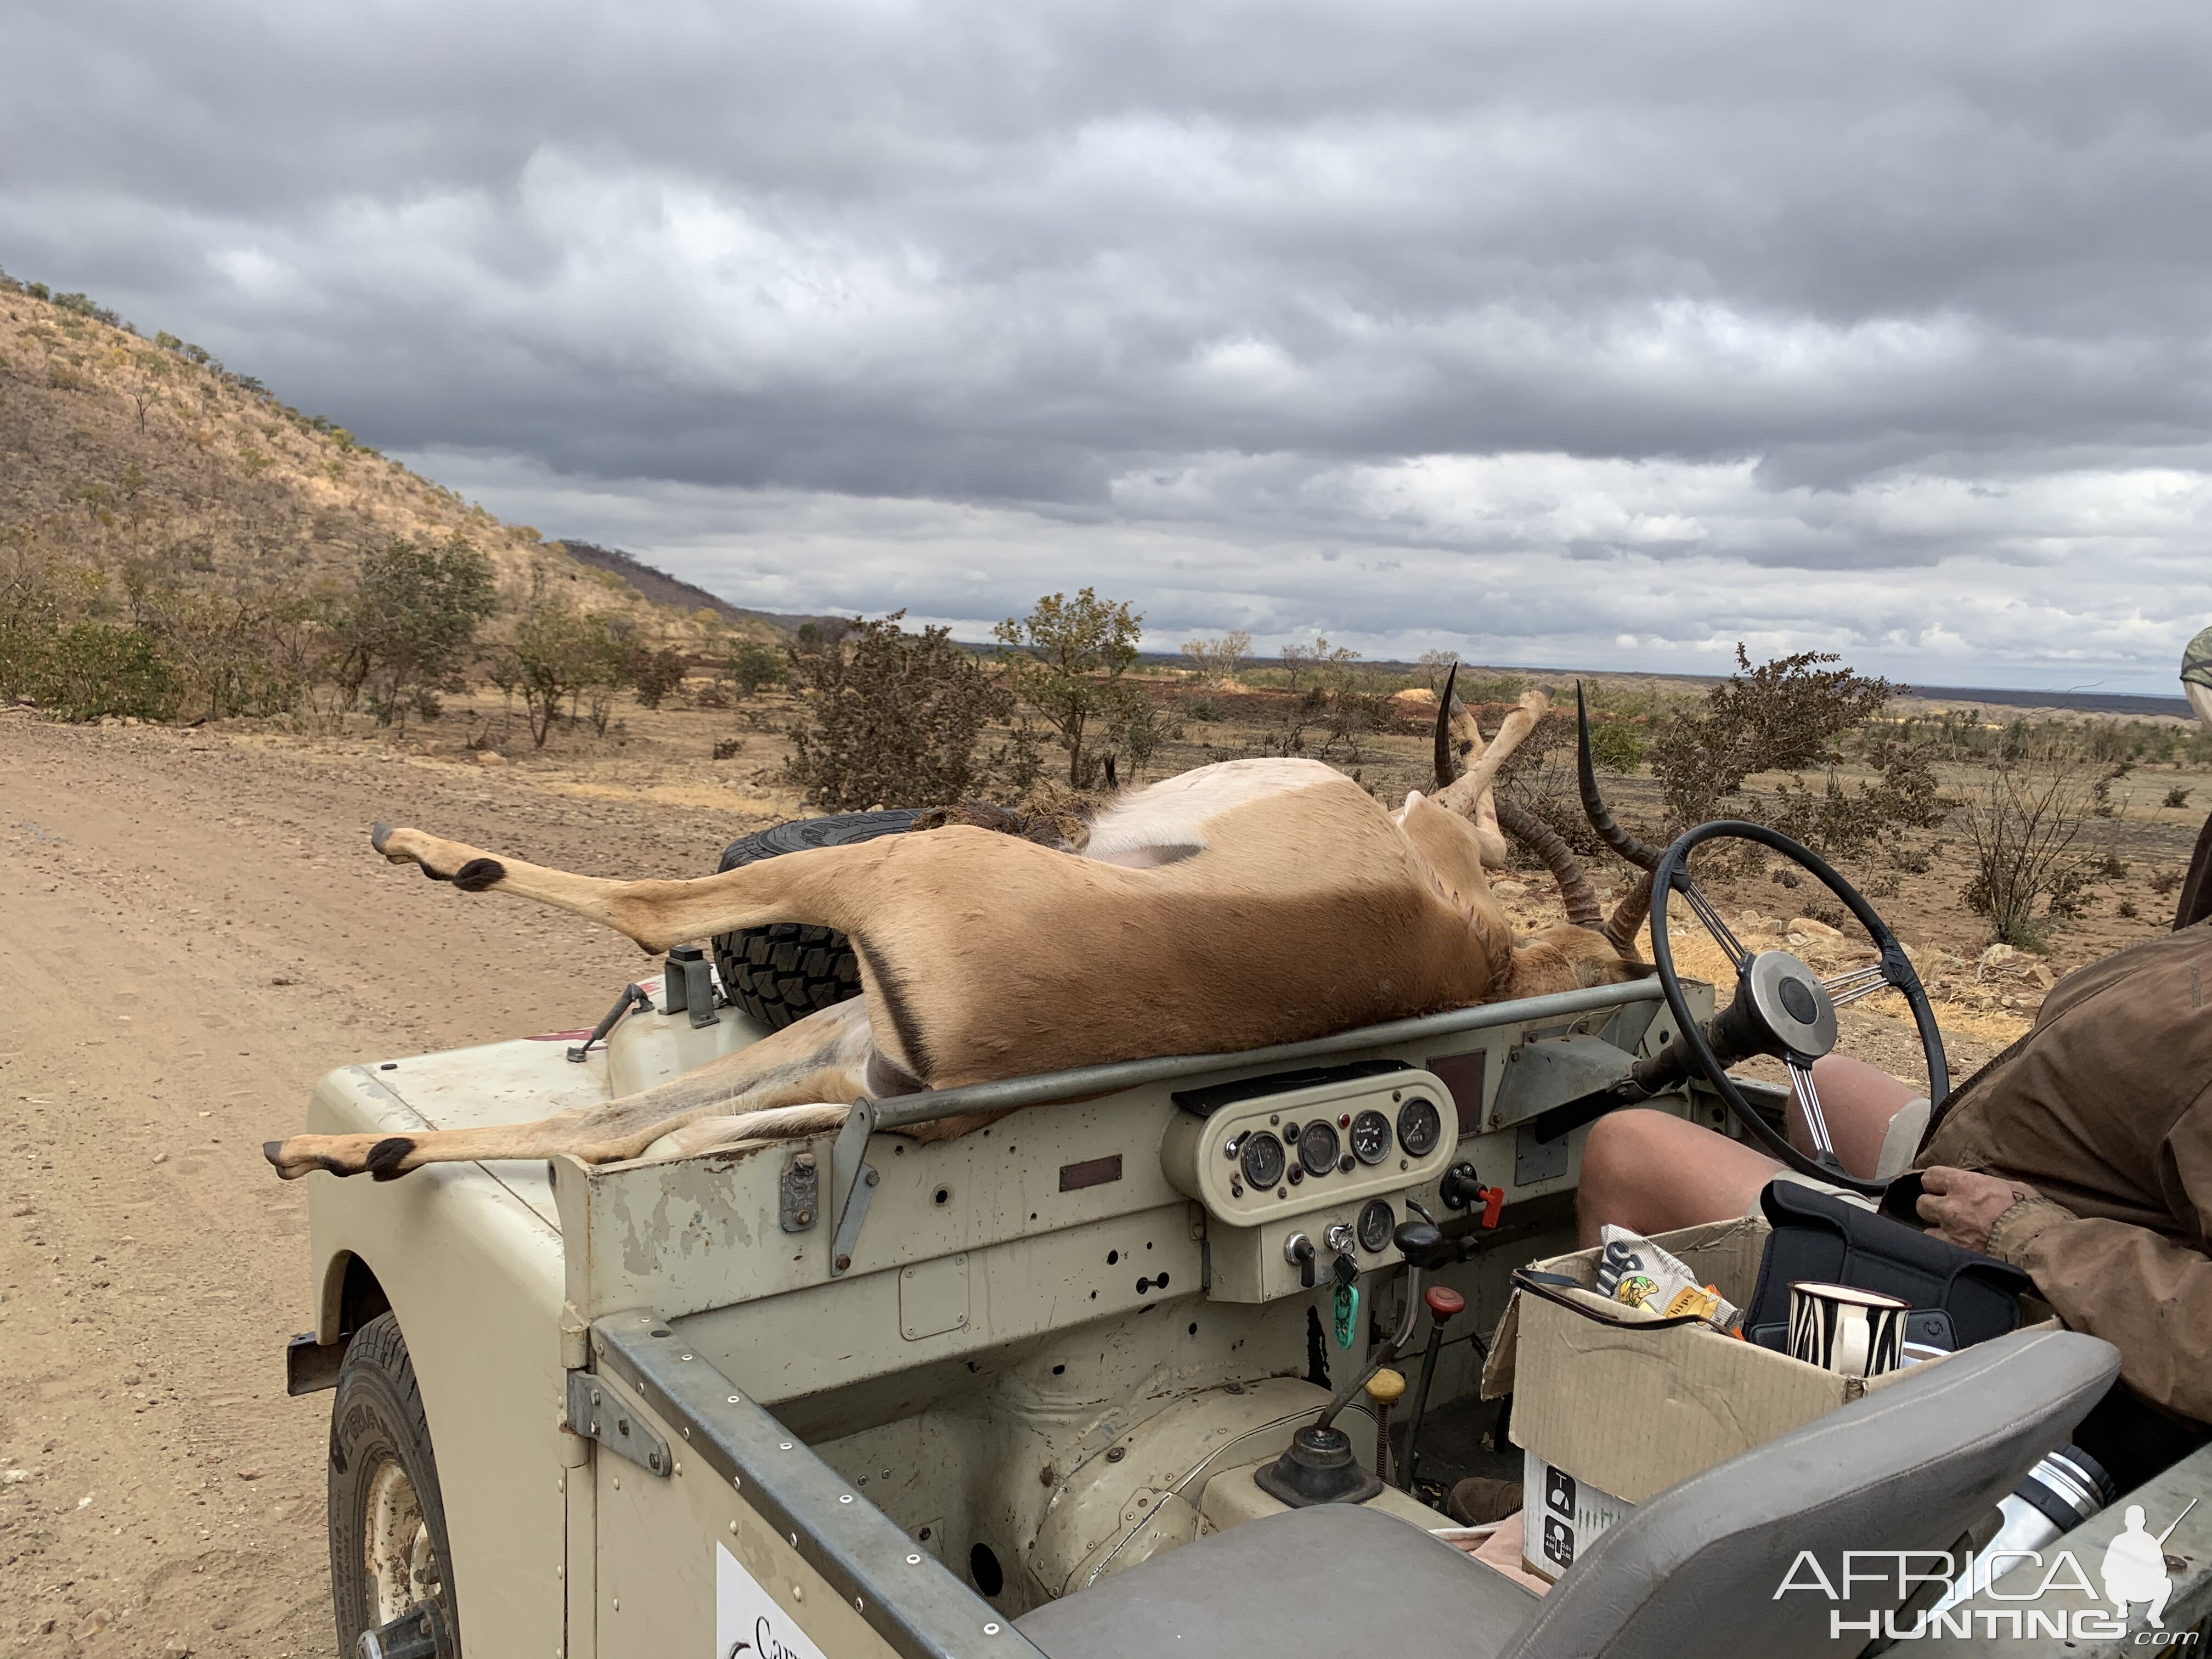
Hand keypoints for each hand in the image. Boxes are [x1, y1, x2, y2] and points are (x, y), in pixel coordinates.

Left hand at [1917, 1166, 2038, 1252]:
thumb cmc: (2030, 1212)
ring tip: (1953, 1236)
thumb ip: (1987, 1186)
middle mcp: (1951, 1206)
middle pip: (1922, 1204)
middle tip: (1948, 1213)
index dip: (1935, 1184)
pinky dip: (1945, 1249)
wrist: (2038, 1242)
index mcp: (1964, 1184)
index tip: (1941, 1189)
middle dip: (1933, 1208)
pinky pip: (1938, 1250)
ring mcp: (1951, 1231)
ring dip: (1938, 1232)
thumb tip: (1981, 1188)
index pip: (1930, 1177)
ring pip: (1926, 1230)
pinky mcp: (1956, 1253)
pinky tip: (1956, 1250)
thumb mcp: (2010, 1187)